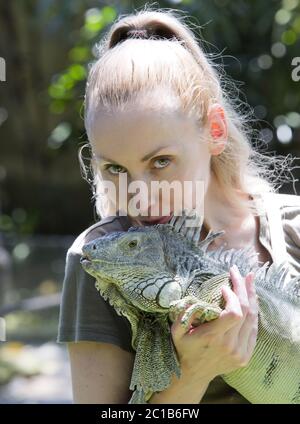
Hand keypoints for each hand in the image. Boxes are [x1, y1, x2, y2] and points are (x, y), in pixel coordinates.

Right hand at [170, 265, 257, 381]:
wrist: (193, 374)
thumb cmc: (184, 348)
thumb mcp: (176, 331)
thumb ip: (183, 315)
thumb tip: (193, 300)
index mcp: (214, 338)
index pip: (234, 313)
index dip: (233, 297)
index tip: (224, 287)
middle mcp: (230, 346)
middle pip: (246, 312)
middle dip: (244, 289)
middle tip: (240, 273)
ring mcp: (240, 352)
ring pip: (253, 319)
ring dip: (252, 297)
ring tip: (249, 281)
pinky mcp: (245, 356)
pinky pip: (254, 330)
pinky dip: (253, 313)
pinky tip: (251, 300)